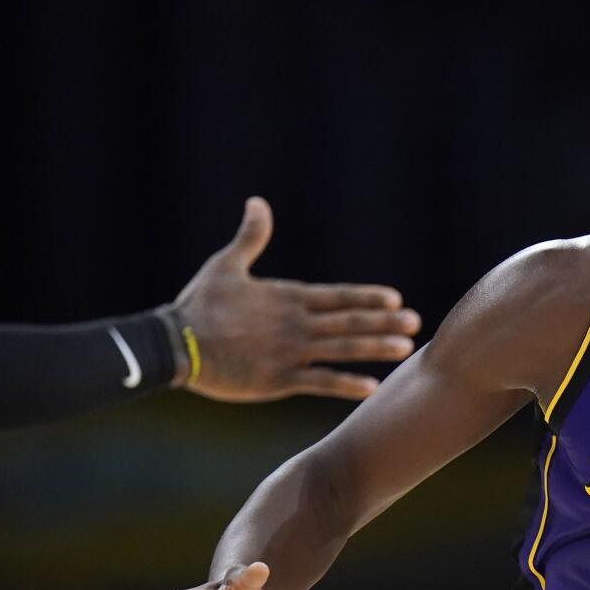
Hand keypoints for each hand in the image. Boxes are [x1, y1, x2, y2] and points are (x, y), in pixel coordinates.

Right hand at [165, 197, 420, 401]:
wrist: (174, 343)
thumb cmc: (199, 304)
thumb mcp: (226, 265)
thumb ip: (250, 237)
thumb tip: (258, 202)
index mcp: (287, 297)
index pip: (337, 296)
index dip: (367, 297)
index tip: (395, 299)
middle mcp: (295, 323)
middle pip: (348, 322)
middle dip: (383, 322)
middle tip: (415, 322)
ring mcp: (289, 352)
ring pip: (341, 350)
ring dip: (374, 348)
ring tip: (404, 348)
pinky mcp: (278, 379)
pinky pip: (319, 382)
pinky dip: (346, 384)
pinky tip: (372, 386)